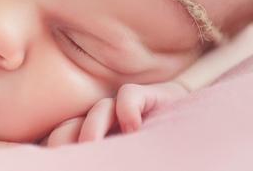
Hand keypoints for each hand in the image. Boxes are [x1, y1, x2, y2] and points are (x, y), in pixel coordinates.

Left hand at [42, 81, 189, 146]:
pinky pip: (129, 95)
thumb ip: (103, 157)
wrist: (199, 128)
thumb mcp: (124, 155)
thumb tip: (77, 164)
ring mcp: (124, 106)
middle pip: (73, 123)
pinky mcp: (151, 94)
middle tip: (70, 157)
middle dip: (67, 138)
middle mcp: (104, 118)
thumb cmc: (156, 150)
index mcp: (93, 134)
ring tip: (93, 147)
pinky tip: (133, 129)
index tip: (61, 160)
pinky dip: (127, 110)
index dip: (58, 146)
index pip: (63, 136)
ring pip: (99, 108)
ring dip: (92, 128)